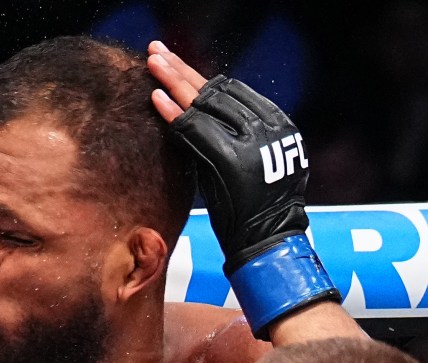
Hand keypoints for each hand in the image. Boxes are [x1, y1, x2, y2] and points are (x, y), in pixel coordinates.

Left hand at [143, 42, 337, 330]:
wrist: (269, 243)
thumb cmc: (256, 212)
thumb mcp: (253, 165)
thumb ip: (236, 138)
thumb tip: (202, 113)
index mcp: (276, 124)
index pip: (231, 91)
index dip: (199, 77)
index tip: (175, 65)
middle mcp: (267, 128)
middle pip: (217, 90)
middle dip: (183, 70)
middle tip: (156, 53)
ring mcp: (250, 142)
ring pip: (205, 104)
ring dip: (174, 82)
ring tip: (151, 64)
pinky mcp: (231, 160)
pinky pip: (196, 131)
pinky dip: (175, 115)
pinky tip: (155, 98)